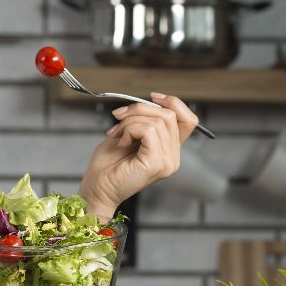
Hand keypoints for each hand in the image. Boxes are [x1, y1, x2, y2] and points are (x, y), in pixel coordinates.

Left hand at [78, 93, 198, 214]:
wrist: (97, 188)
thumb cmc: (108, 165)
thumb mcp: (128, 134)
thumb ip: (144, 120)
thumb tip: (151, 101)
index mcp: (169, 151)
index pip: (188, 120)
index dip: (173, 103)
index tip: (152, 97)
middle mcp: (173, 158)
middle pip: (169, 115)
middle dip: (140, 109)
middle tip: (118, 118)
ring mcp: (167, 162)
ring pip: (158, 121)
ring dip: (130, 121)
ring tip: (117, 134)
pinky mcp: (157, 163)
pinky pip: (149, 130)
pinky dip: (130, 129)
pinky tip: (121, 142)